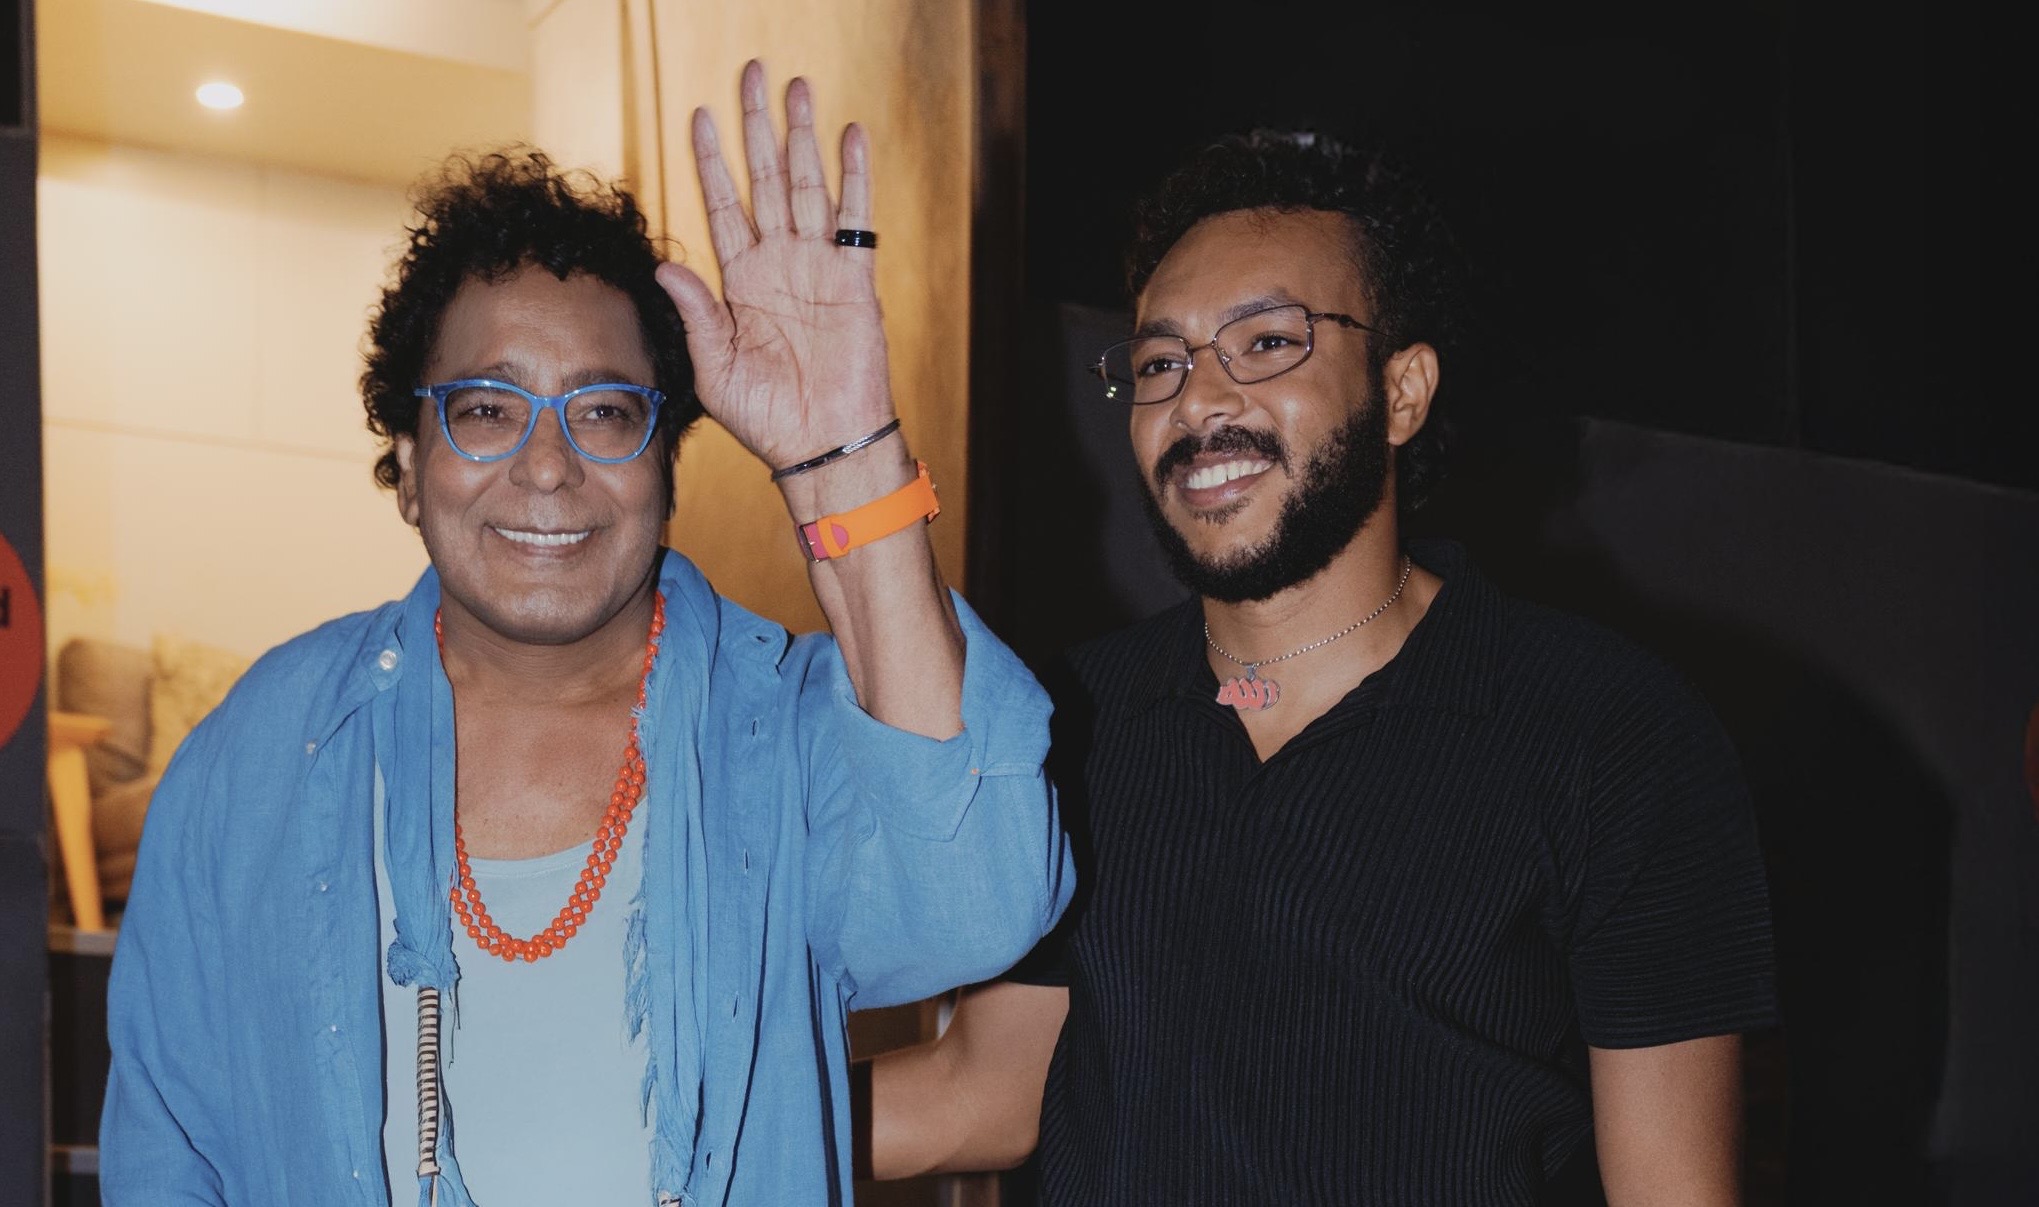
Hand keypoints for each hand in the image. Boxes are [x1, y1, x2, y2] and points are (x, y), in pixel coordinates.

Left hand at [656, 62, 893, 472]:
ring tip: (797, 87)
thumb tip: (665, 266)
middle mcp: (778, 264)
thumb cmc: (765, 417)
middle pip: (766, 178)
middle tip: (753, 73)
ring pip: (809, 185)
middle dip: (757, 126)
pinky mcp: (854, 283)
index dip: (712, 161)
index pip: (723, 204)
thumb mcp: (714, 366)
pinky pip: (855, 221)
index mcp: (740, 281)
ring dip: (802, 137)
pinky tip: (850, 136)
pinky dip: (855, 177)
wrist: (820, 446)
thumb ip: (695, 313)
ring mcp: (817, 269)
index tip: (700, 115)